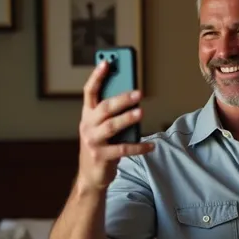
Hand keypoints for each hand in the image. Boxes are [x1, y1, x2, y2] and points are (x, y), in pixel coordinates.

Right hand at [78, 61, 153, 191]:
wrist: (90, 176)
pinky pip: (122, 149)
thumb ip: (112, 114)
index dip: (97, 77)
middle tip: (139, 93)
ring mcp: (92, 141)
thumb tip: (133, 98)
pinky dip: (138, 147)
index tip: (106, 62)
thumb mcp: (102, 128)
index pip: (89, 92)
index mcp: (87, 115)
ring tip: (141, 112)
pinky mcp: (101, 156)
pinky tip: (151, 145)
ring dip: (128, 119)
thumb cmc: (101, 146)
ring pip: (111, 126)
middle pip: (104, 108)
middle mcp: (87, 125)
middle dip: (121, 99)